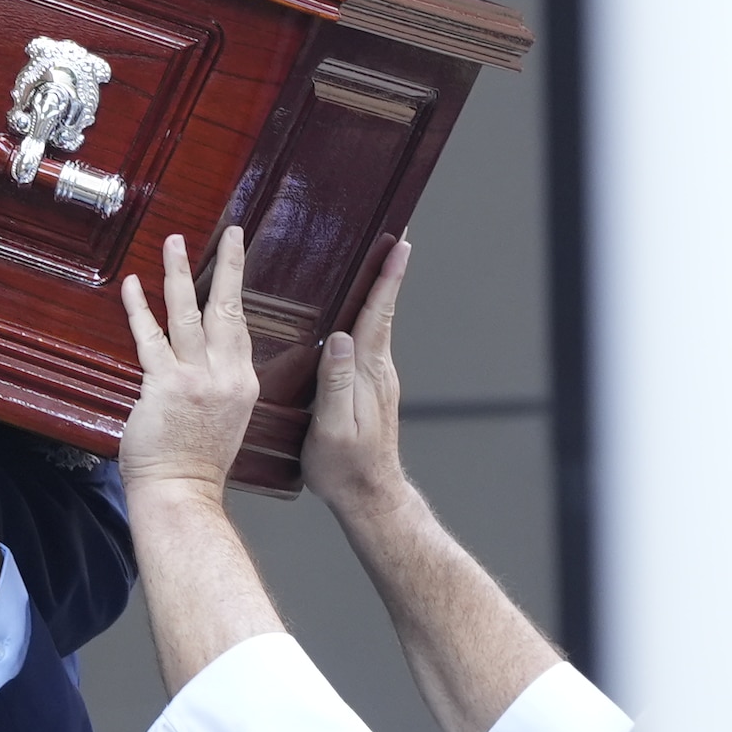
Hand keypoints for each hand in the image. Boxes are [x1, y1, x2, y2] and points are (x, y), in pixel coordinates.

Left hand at [118, 228, 266, 500]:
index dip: (237, 292)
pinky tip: (130, 284)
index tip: (236, 262)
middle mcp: (226, 376)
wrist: (183, 493)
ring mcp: (197, 379)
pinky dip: (138, 308)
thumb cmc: (196, 464)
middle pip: (228, 309)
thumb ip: (216, 387)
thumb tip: (201, 366)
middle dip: (230, 266)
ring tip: (174, 242)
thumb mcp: (224, 420)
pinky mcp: (166, 385)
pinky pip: (150, 338)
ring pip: (189, 314)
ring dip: (180, 274)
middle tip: (231, 233)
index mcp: (242, 383)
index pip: (241, 327)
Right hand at [302, 237, 415, 521]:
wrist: (368, 496)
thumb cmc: (344, 468)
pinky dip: (365, 315)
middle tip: (392, 234)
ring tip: (373, 260)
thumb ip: (336, 383)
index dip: (388, 277)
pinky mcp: (366, 388)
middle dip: (386, 270)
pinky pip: (366, 341)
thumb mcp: (332, 427)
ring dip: (376, 290)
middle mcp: (377, 369)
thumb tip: (339, 338)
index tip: (399, 243)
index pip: (378, 314)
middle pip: (381, 309)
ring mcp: (375, 378)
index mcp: (368, 372)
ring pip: (375, 324)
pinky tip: (352, 312)